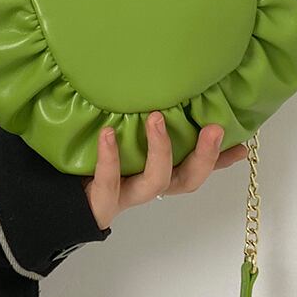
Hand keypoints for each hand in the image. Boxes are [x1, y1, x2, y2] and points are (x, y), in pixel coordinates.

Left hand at [83, 111, 248, 228]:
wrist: (54, 197)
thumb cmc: (93, 160)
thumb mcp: (125, 141)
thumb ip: (149, 127)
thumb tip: (169, 96)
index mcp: (160, 174)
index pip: (198, 168)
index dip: (221, 159)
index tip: (242, 143)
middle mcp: (149, 186)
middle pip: (187, 179)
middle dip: (205, 155)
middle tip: (213, 127)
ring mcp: (127, 195)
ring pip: (155, 182)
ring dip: (161, 150)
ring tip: (155, 118)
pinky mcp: (102, 201)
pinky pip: (109, 182)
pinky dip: (110, 158)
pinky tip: (108, 134)